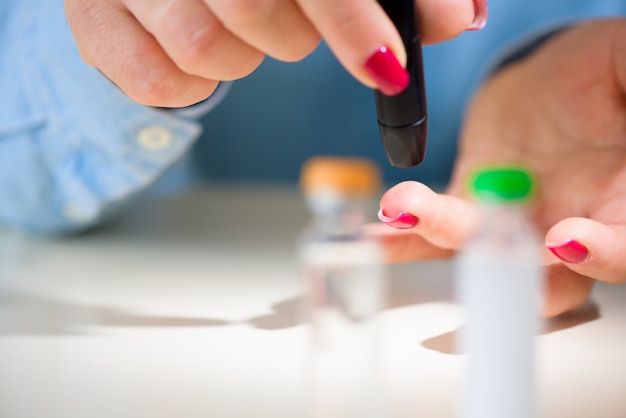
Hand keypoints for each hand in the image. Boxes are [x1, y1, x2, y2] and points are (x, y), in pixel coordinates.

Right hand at [64, 0, 482, 106]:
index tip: (388, 65)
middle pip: (255, 5)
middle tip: (292, 27)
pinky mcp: (91, 19)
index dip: (352, 17)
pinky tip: (197, 52)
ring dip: (245, 58)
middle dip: (296, 38)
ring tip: (241, 31)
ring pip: (208, 47)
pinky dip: (195, 85)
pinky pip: (161, 83)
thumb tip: (456, 20)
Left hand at [374, 19, 625, 316]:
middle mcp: (567, 228)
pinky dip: (403, 238)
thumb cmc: (596, 77)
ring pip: (480, 252)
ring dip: (441, 234)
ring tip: (404, 206)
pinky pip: (433, 236)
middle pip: (548, 278)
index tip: (566, 240)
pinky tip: (375, 232)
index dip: (602, 254)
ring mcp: (511, 226)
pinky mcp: (467, 212)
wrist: (547, 88)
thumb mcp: (621, 66)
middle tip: (482, 251)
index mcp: (619, 203)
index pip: (622, 245)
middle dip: (510, 269)